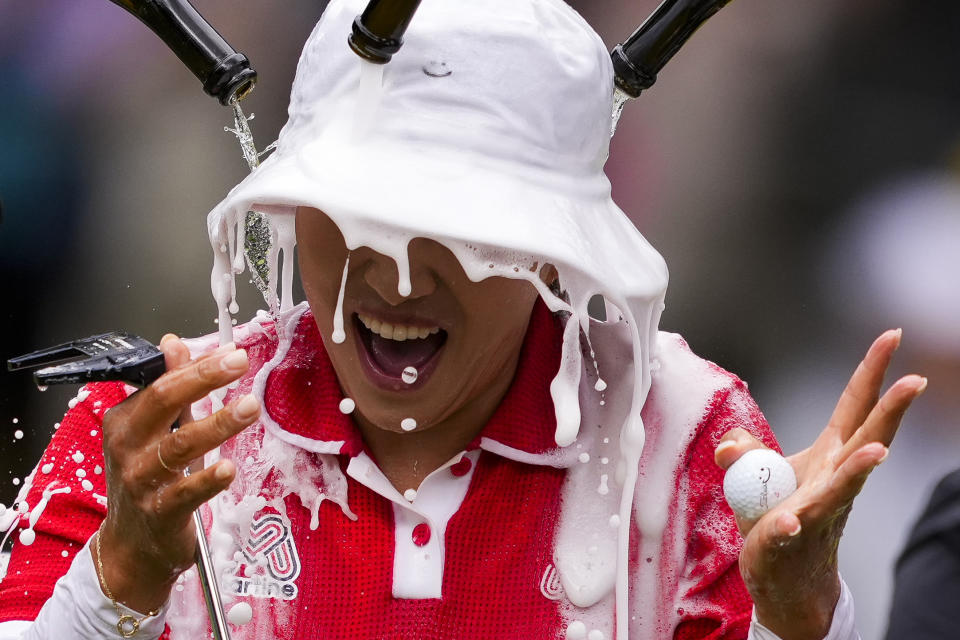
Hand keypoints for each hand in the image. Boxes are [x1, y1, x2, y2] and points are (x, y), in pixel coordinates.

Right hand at [96, 335, 260, 612]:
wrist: (132, 545)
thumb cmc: (148, 480)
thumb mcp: (154, 430)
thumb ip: (168, 387)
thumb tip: (173, 344)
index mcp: (126, 420)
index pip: (162, 382)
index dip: (198, 366)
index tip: (231, 352)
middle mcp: (129, 446)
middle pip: (164, 402)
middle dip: (204, 379)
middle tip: (239, 362)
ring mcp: (141, 480)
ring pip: (180, 445)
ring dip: (218, 423)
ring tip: (249, 407)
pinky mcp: (159, 513)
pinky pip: (185, 493)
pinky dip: (208, 479)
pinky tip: (229, 468)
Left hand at [714, 329, 926, 639]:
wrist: (783, 575)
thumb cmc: (778, 513)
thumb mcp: (758, 471)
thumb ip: (744, 448)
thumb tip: (726, 449)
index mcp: (829, 454)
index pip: (855, 405)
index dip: (872, 371)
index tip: (892, 335)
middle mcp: (832, 479)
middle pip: (865, 439)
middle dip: (890, 410)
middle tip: (913, 381)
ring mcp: (816, 510)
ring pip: (841, 487)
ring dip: (857, 468)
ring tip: (874, 452)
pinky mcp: (787, 538)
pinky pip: (786, 530)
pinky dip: (783, 526)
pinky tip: (789, 524)